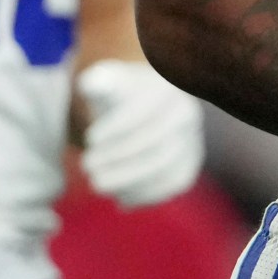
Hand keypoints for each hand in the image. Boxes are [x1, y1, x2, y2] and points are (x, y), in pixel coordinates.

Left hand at [76, 59, 205, 208]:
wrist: (142, 110)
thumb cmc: (119, 96)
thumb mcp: (108, 82)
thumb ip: (98, 81)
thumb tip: (91, 84)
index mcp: (166, 89)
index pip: (143, 111)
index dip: (116, 128)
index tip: (89, 139)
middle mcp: (187, 114)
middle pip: (154, 142)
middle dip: (116, 158)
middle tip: (86, 165)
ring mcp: (192, 141)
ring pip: (164, 168)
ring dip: (127, 180)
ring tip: (97, 183)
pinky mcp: (189, 165)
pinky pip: (172, 184)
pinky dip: (145, 194)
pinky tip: (119, 197)